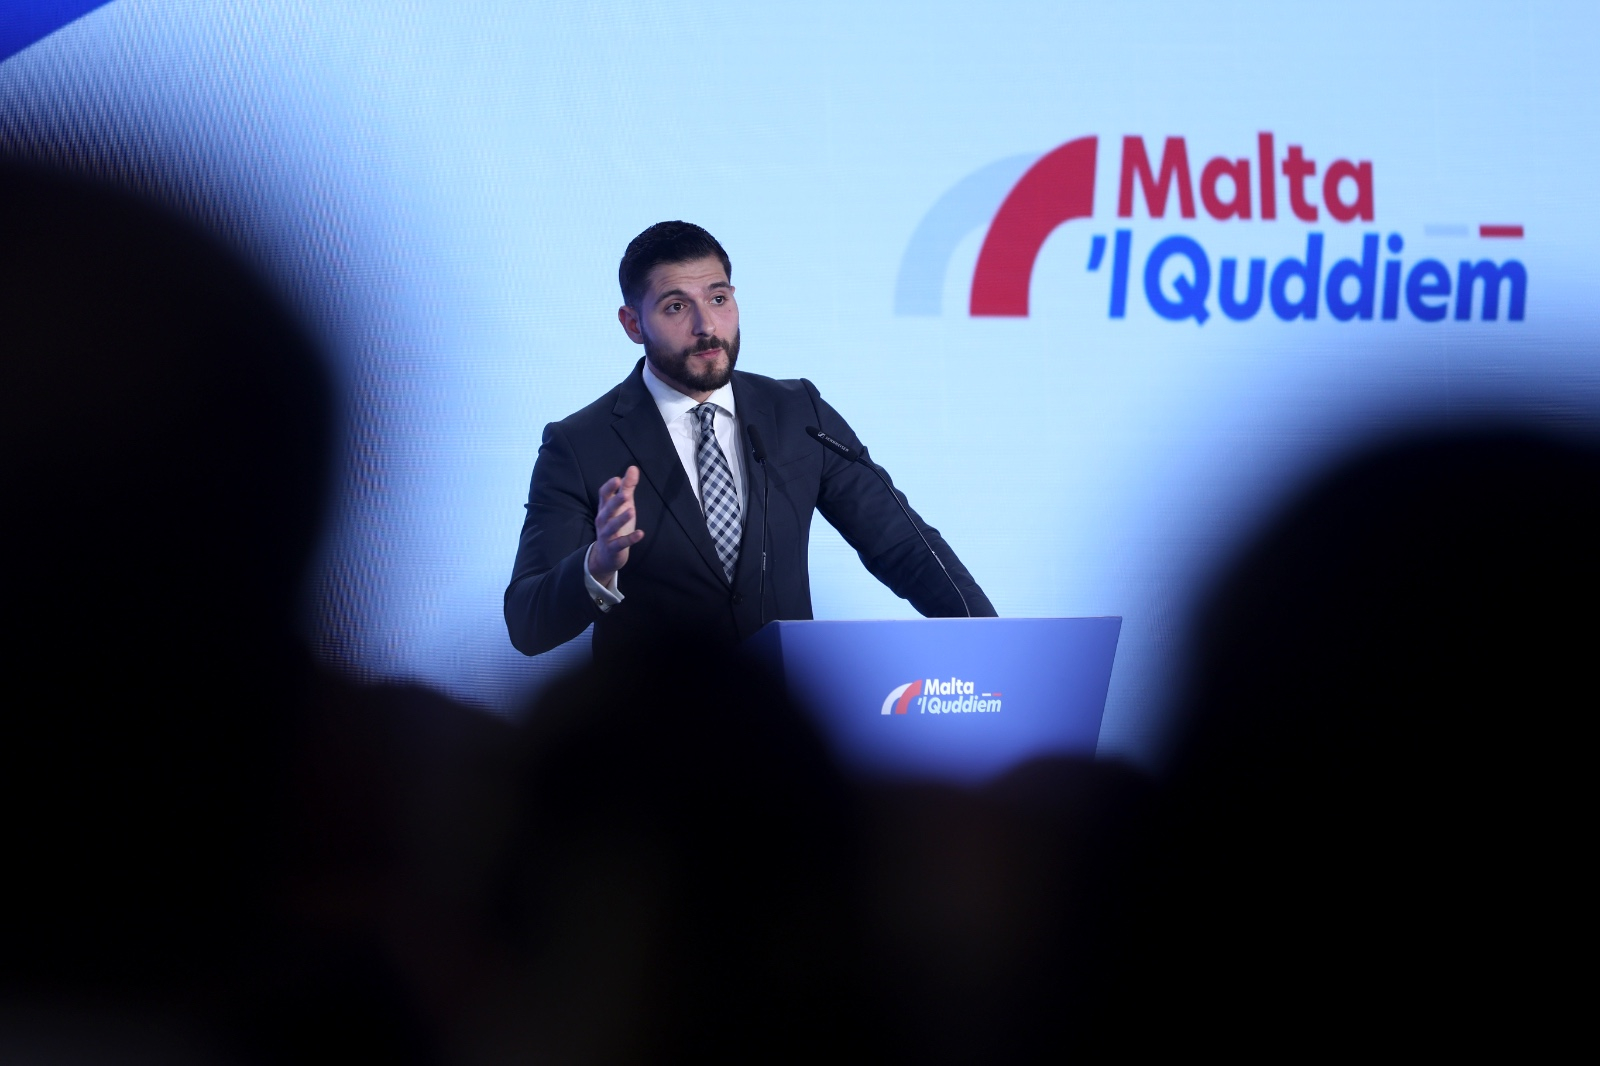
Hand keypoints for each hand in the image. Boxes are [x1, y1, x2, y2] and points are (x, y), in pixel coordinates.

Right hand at [590, 465, 643, 584]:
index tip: (617, 479)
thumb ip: (627, 488)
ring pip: (612, 526)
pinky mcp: (613, 548)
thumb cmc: (616, 526)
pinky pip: (621, 543)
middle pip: (607, 510)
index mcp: (605, 509)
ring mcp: (607, 535)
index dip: (609, 487)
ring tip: (631, 511)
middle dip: (615, 502)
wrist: (606, 555)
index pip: (603, 495)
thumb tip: (633, 468)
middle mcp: (603, 521)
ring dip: (621, 519)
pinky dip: (630, 539)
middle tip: (624, 495)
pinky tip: (640, 534)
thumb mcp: (623, 506)